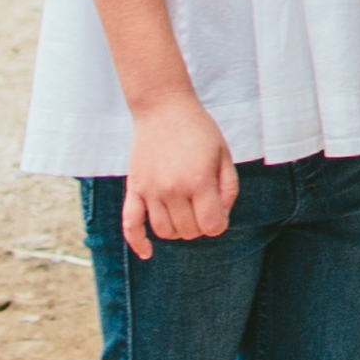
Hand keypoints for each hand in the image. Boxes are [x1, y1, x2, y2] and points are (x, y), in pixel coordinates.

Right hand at [119, 90, 235, 256]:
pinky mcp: (134, 189)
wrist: (163, 107)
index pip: (211, 225)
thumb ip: (228, 187)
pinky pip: (130, 225)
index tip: (219, 213)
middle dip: (200, 226)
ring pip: (164, 231)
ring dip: (178, 230)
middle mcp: (172, 190)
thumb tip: (221, 215)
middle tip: (203, 208)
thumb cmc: (199, 129)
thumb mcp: (224, 153)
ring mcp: (150, 191)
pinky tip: (148, 253)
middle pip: (189, 231)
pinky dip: (138, 243)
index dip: (219, 224)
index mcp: (198, 181)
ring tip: (185, 213)